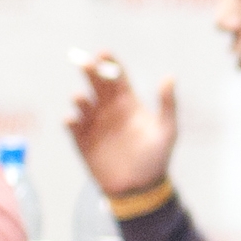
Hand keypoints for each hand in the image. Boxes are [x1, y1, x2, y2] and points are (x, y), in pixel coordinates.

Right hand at [66, 56, 177, 199]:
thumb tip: (170, 77)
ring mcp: (94, 124)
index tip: (103, 52)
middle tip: (85, 62)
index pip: (117, 77)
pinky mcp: (82, 140)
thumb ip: (167, 105)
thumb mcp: (167, 131)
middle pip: (96, 84)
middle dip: (90, 71)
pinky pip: (72, 126)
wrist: (140, 188)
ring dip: (80, 98)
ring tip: (82, 98)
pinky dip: (70, 120)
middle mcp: (109, 109)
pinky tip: (72, 119)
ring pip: (82, 103)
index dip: (110, 63)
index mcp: (129, 104)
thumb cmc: (156, 158)